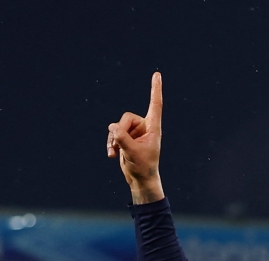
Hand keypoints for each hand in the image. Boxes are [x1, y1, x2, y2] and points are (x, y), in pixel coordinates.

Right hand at [107, 73, 164, 203]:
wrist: (140, 179)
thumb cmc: (143, 166)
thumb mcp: (132, 152)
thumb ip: (122, 139)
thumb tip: (112, 126)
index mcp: (153, 128)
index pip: (155, 105)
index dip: (155, 89)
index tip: (157, 74)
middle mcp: (144, 127)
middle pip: (126, 118)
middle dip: (119, 131)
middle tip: (120, 145)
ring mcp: (134, 132)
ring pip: (117, 126)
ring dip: (113, 139)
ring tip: (114, 152)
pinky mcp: (125, 138)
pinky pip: (113, 133)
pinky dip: (111, 143)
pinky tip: (111, 154)